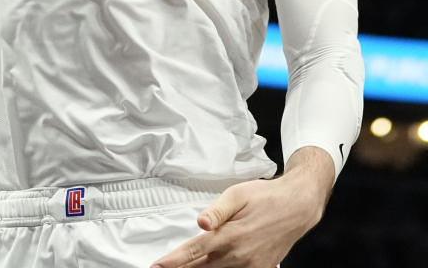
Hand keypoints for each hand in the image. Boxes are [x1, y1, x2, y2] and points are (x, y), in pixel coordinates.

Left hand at [149, 163, 329, 267]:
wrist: (297, 207)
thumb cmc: (265, 197)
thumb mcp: (238, 195)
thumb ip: (216, 211)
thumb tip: (200, 223)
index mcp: (229, 237)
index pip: (194, 252)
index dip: (173, 261)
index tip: (157, 266)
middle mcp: (238, 257)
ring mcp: (250, 267)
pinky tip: (211, 267)